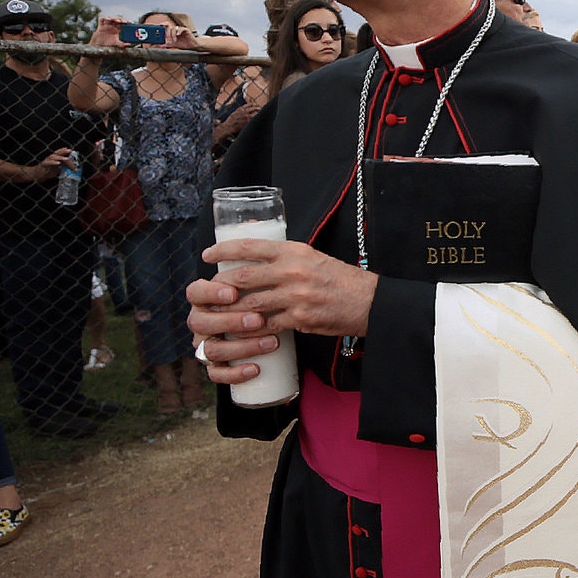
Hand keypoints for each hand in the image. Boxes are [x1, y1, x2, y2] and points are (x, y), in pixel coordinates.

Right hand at [32, 148, 74, 182]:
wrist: (38, 175)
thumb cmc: (48, 171)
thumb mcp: (58, 168)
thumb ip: (64, 167)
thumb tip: (73, 167)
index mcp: (54, 158)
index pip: (60, 154)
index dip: (65, 152)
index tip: (71, 150)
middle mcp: (50, 158)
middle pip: (57, 153)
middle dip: (63, 151)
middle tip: (69, 150)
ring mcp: (47, 160)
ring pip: (53, 157)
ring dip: (60, 157)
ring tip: (66, 159)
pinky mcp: (43, 164)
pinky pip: (48, 162)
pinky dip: (54, 162)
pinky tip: (58, 163)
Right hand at [90, 15, 130, 47]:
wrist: (98, 44)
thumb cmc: (107, 42)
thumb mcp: (116, 43)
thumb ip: (122, 44)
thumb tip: (129, 44)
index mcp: (116, 29)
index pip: (122, 23)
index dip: (126, 22)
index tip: (130, 22)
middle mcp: (112, 25)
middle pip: (117, 19)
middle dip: (121, 19)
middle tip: (125, 21)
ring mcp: (106, 24)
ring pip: (110, 19)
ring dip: (114, 19)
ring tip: (118, 21)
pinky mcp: (100, 25)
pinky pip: (102, 19)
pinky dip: (105, 18)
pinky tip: (108, 19)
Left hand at [163, 24, 199, 50]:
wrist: (191, 46)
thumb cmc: (183, 44)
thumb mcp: (173, 44)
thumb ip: (167, 44)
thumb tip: (160, 45)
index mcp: (172, 32)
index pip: (166, 26)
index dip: (162, 25)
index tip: (159, 25)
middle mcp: (175, 30)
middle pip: (169, 28)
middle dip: (167, 35)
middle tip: (168, 41)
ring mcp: (180, 29)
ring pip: (174, 28)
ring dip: (172, 35)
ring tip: (174, 40)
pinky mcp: (185, 30)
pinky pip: (181, 29)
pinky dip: (178, 31)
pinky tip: (178, 34)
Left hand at [188, 239, 378, 386]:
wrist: (369, 302)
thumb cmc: (342, 280)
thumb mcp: (314, 258)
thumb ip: (287, 258)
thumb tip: (258, 261)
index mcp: (294, 251)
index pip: (250, 246)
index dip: (223, 250)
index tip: (208, 255)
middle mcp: (292, 271)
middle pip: (243, 277)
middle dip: (220, 287)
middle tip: (210, 292)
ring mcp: (295, 296)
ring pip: (250, 303)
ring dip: (231, 311)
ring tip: (220, 314)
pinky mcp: (300, 318)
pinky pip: (267, 324)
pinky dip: (252, 329)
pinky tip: (243, 331)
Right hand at [218, 104, 260, 136]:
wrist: (228, 127)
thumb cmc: (231, 121)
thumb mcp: (235, 113)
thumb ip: (241, 110)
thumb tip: (245, 106)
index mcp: (240, 109)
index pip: (250, 104)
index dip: (254, 104)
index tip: (257, 105)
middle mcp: (244, 112)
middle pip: (254, 108)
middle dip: (259, 108)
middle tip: (261, 109)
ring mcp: (246, 116)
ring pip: (256, 113)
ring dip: (259, 113)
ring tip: (262, 114)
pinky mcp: (248, 122)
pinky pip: (255, 119)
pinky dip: (258, 118)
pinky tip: (260, 119)